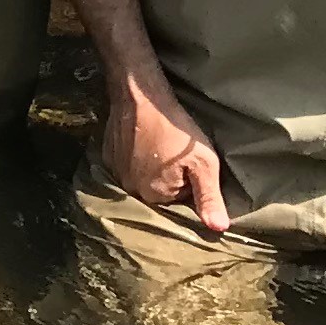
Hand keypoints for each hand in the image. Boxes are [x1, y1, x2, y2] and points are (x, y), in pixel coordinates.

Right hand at [102, 78, 232, 236]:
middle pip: (159, 192)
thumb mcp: (203, 162)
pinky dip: (136, 159)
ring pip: (143, 179)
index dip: (190, 185)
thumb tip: (218, 230)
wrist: (141, 95)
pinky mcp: (107, 155)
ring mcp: (115, 171)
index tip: (192, 166)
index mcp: (153, 196)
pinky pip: (127, 167)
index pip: (179, 202)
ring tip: (162, 148)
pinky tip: (144, 143)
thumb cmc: (175, 129)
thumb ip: (210, 197)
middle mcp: (130, 189)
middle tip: (178, 157)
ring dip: (152, 169)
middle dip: (171, 179)